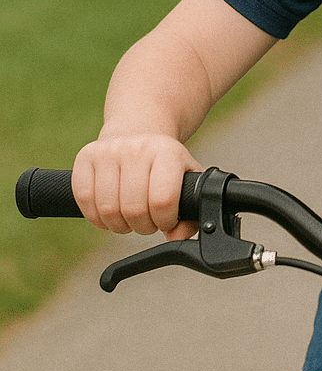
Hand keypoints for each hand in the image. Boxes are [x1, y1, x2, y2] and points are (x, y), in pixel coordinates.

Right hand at [72, 134, 200, 240]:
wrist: (139, 132)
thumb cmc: (165, 166)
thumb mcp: (186, 181)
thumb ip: (189, 213)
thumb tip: (176, 238)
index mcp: (168, 152)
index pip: (163, 200)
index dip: (164, 221)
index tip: (166, 220)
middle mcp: (138, 147)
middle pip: (134, 209)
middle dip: (142, 226)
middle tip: (147, 221)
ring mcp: (110, 150)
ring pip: (108, 209)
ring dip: (119, 225)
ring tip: (130, 218)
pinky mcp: (86, 156)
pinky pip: (84, 199)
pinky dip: (95, 217)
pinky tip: (109, 213)